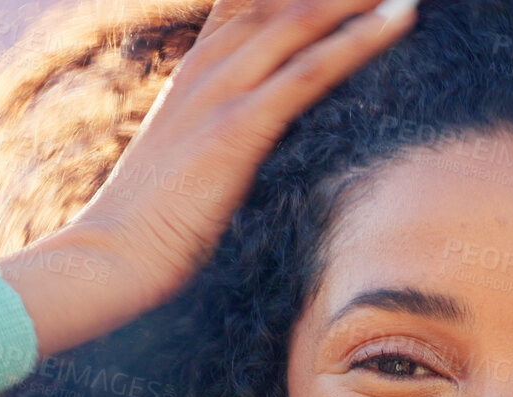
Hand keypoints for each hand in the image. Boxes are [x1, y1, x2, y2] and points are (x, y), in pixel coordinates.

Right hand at [0, 0, 420, 357]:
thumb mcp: (190, 157)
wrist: (112, 257)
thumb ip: (224, 128)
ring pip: (300, 19)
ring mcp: (221, 92)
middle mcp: (209, 65)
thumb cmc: (153, 222)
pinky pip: (310, 71)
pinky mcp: (237, 128)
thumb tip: (261, 139)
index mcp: (197, 67)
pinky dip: (360, 40)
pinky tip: (401, 18)